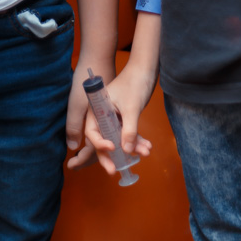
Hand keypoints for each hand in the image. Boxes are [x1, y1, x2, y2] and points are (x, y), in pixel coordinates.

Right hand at [71, 62, 154, 176]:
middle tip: (115, 171)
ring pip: (118, 138)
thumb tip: (125, 151)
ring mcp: (113, 117)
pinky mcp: (124, 118)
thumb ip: (129, 130)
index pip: (92, 132)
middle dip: (110, 156)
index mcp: (97, 109)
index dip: (100, 144)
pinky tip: (147, 146)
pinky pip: (127, 133)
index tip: (112, 148)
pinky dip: (136, 140)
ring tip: (144, 153)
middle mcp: (102, 114)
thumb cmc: (134, 83)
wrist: (146, 69)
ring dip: (130, 148)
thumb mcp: (132, 108)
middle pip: (102, 140)